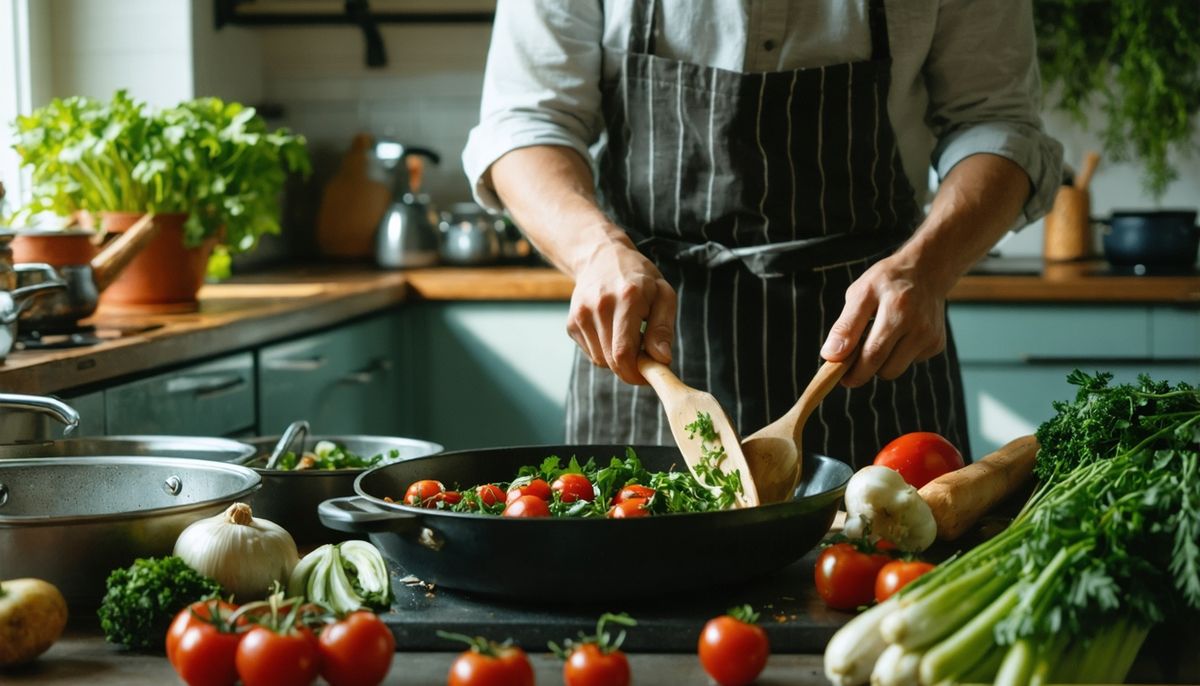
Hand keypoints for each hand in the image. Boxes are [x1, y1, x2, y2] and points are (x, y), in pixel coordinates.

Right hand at [566, 238, 675, 384]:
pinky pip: (592, 354)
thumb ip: (663, 328)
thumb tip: (662, 359)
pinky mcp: (571, 323)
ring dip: (618, 360)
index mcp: (627, 298)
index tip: (649, 376)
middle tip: (645, 360)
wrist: (601, 257)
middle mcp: (600, 306)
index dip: (637, 373)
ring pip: (601, 360)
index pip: (625, 352)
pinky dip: (605, 352)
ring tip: (629, 338)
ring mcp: (581, 315)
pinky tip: (613, 332)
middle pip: (612, 360)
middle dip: (631, 369)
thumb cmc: (639, 278)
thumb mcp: (663, 294)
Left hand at [820, 255, 947, 387]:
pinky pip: (908, 363)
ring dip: (881, 363)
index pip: (873, 353)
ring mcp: (931, 337)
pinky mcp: (937, 344)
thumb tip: (830, 355)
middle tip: (851, 361)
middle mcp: (919, 325)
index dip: (854, 372)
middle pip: (885, 368)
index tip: (839, 377)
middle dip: (863, 371)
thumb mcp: (860, 293)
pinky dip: (897, 355)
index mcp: (898, 309)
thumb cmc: (886, 281)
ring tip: (877, 338)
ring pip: (895, 370)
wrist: (927, 270)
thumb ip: (845, 326)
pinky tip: (898, 334)